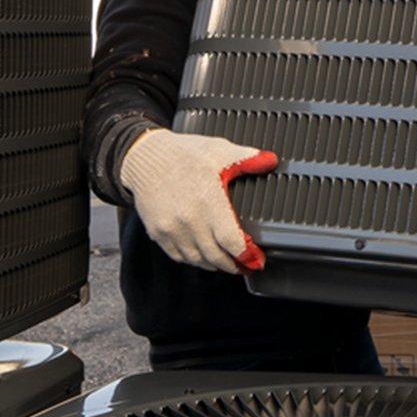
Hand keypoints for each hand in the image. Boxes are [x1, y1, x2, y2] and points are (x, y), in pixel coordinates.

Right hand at [119, 128, 276, 273]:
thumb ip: (249, 159)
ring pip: (197, 259)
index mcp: (209, 201)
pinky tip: (202, 256)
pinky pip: (178, 255)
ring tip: (226, 263)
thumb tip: (271, 160)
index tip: (256, 260)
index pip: (232, 241)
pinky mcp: (159, 232)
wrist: (144, 157)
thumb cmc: (182, 154)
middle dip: (234, 265)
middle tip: (245, 265)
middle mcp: (190, 220)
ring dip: (214, 264)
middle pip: (216, 256)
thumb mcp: (220, 150)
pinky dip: (193, 259)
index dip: (247, 255)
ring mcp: (172, 228)